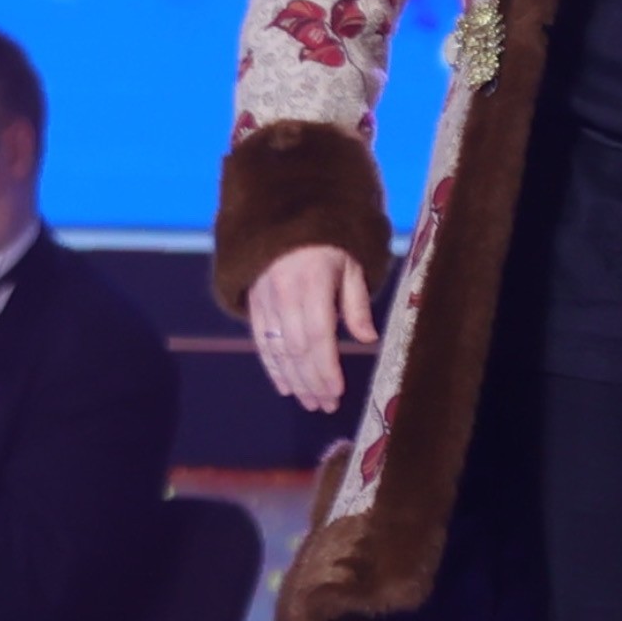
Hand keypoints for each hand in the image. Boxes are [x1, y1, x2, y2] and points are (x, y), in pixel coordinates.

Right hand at [247, 243, 374, 412]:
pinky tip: (285, 387)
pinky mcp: (253, 302)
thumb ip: (356, 303)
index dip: (326, 367)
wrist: (282, 215)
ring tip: (310, 402)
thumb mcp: (350, 265)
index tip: (337, 391)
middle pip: (298, 348)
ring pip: (278, 349)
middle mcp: (284, 292)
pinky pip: (261, 341)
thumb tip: (368, 340)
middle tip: (327, 405)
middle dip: (312, 382)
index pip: (318, 334)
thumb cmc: (326, 242)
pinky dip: (272, 367)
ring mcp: (265, 298)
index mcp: (313, 281)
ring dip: (295, 380)